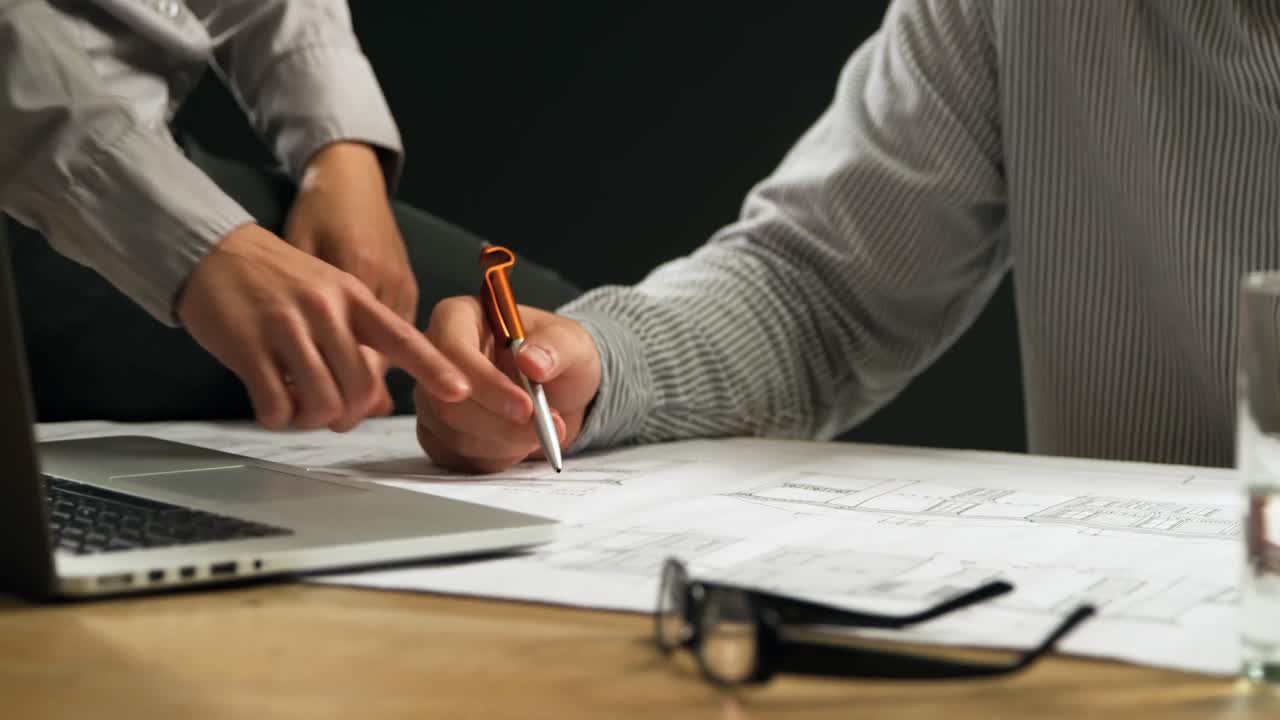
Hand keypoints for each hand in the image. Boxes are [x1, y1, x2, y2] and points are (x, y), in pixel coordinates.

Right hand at [178, 224, 469, 431]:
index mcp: (353, 296)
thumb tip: (380, 404)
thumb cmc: (279, 278)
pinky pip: (276, 405)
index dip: (433, 368)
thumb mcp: (329, 296)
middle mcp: (325, 309)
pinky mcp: (248, 346)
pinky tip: (273, 406)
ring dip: (311, 418)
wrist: (215, 251)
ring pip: (321, 401)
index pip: (402, 338)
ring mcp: (286, 327)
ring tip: (299, 407)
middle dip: (349, 414)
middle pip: (360, 387)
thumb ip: (358, 345)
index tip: (460, 393)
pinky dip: (278, 418)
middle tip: (330, 413)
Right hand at [415, 296, 600, 472]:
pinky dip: (496, 458)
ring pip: (454, 434)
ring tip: (542, 429)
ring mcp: (431, 398)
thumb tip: (531, 361)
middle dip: (502, 423)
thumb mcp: (571, 342)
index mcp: (458, 317)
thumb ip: (555, 347)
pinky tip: (519, 442)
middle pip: (446, 401)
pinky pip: (457, 458)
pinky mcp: (437, 434)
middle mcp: (435, 357)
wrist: (558, 392)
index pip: (453, 350)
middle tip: (547, 427)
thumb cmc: (557, 356)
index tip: (524, 406)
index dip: (486, 383)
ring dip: (506, 441)